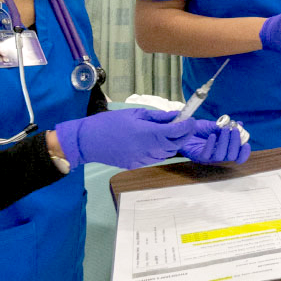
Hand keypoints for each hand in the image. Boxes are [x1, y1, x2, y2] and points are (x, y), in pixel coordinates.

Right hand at [54, 109, 193, 169]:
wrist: (88, 141)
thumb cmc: (110, 123)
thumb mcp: (134, 114)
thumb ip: (157, 117)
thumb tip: (175, 116)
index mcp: (148, 133)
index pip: (177, 131)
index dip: (187, 125)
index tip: (191, 119)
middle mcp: (149, 149)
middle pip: (175, 145)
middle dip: (183, 135)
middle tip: (185, 125)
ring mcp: (143, 159)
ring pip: (167, 153)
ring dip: (172, 143)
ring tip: (169, 132)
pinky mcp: (136, 165)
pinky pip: (155, 158)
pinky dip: (160, 150)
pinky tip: (154, 142)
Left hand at [180, 120, 251, 163]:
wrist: (182, 128)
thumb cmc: (198, 128)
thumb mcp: (214, 125)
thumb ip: (226, 126)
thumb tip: (240, 124)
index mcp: (224, 149)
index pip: (238, 156)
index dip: (244, 153)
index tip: (247, 144)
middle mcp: (218, 155)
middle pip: (231, 156)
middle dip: (235, 143)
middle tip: (234, 130)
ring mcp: (208, 157)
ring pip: (221, 156)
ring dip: (224, 142)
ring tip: (223, 130)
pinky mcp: (198, 156)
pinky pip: (207, 154)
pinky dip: (211, 145)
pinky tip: (212, 135)